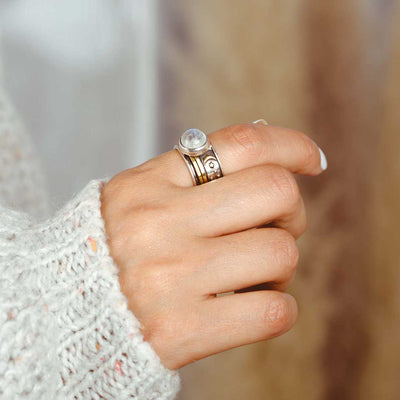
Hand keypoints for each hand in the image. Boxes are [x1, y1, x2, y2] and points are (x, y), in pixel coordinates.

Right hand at [100, 123, 326, 369]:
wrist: (64, 311)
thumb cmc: (113, 249)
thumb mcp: (141, 196)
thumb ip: (194, 174)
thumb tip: (270, 153)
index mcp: (149, 183)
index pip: (240, 144)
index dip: (290, 145)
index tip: (311, 160)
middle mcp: (158, 224)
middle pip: (276, 191)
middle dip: (291, 211)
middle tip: (274, 228)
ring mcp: (170, 278)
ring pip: (280, 252)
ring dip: (280, 265)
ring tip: (252, 275)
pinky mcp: (181, 331)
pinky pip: (274, 312)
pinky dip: (278, 306)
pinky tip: (250, 304)